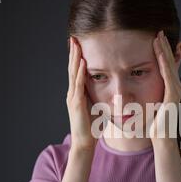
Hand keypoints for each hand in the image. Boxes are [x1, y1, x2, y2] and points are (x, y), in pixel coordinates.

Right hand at [66, 36, 98, 151]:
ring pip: (74, 74)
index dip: (77, 58)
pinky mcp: (76, 105)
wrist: (84, 144)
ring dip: (75, 59)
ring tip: (76, 45)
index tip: (79, 44)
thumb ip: (98, 98)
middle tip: (74, 38)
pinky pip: (78, 86)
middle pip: (72, 69)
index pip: (76, 72)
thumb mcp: (96, 108)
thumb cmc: (91, 128)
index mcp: (77, 94)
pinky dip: (80, 74)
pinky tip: (83, 63)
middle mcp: (72, 94)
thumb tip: (108, 91)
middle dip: (73, 53)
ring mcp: (73, 98)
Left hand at [149, 30, 180, 146]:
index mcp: (169, 88)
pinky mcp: (172, 96)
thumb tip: (137, 89)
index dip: (162, 52)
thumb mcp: (149, 106)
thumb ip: (147, 96)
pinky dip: (164, 64)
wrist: (162, 139)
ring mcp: (175, 91)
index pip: (166, 66)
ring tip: (159, 37)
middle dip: (164, 47)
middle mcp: (174, 87)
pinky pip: (168, 76)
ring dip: (164, 51)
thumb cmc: (154, 126)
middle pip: (169, 62)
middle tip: (159, 32)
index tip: (156, 39)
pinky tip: (160, 54)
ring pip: (169, 66)